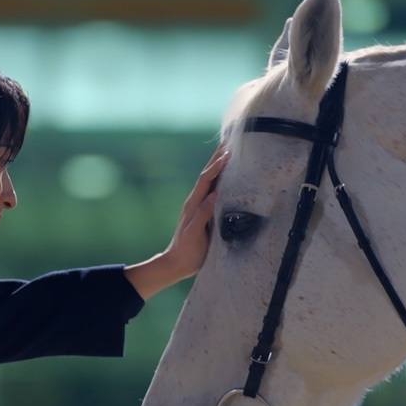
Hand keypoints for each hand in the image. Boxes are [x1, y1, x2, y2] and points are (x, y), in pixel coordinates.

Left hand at [124, 146, 227, 299]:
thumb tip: (213, 195)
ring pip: (210, 180)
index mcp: (194, 204)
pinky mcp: (203, 211)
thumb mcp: (195, 234)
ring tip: (229, 151)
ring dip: (218, 165)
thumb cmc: (187, 251)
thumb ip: (202, 215)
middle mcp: (196, 201)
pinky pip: (213, 189)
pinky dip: (220, 178)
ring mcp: (199, 205)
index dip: (217, 166)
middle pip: (207, 175)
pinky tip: (227, 175)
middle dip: (217, 158)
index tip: (228, 154)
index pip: (206, 180)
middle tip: (229, 142)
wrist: (177, 263)